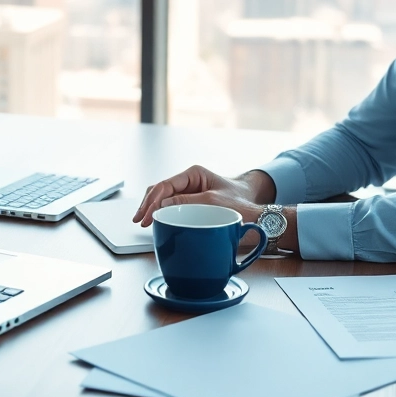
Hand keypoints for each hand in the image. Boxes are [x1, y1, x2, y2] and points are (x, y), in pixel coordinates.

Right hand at [133, 165, 273, 226]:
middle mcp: (188, 181)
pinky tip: (155, 222)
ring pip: (162, 199)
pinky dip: (161, 214)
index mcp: (193, 174)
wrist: (255, 211)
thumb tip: (162, 207)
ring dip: (152, 209)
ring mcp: (189, 193)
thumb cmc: (239, 201)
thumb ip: (188, 203)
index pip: (165, 185)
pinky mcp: (191, 204)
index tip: (146, 215)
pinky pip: (171, 207)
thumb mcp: (214, 202)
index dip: (152, 201)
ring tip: (143, 222)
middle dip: (147, 205)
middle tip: (140, 220)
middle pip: (159, 191)